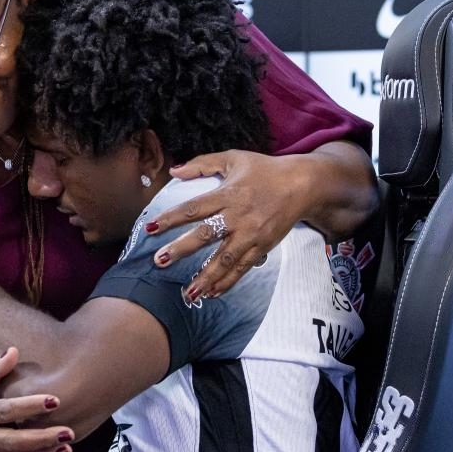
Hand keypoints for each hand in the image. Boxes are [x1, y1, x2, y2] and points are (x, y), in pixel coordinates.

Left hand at [146, 150, 303, 298]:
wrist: (303, 185)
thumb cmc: (264, 170)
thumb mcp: (233, 159)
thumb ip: (202, 164)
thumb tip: (173, 170)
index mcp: (227, 194)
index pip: (193, 208)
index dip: (170, 219)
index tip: (149, 228)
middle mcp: (237, 216)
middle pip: (206, 236)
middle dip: (181, 250)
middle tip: (160, 261)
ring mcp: (251, 234)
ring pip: (225, 259)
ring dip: (206, 277)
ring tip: (188, 292)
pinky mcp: (263, 247)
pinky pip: (242, 268)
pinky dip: (227, 282)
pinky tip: (212, 293)